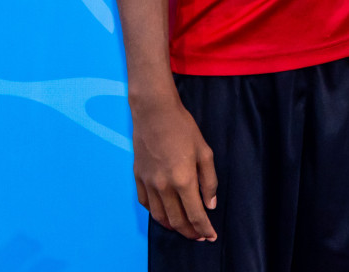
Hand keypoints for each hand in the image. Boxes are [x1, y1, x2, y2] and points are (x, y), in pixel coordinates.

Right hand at [131, 93, 218, 240]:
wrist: (154, 113)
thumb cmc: (183, 128)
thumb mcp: (204, 152)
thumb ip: (209, 181)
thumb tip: (210, 204)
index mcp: (183, 179)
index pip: (195, 214)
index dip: (204, 228)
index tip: (211, 236)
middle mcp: (164, 186)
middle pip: (176, 220)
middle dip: (190, 232)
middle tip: (199, 235)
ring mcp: (148, 183)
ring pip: (159, 216)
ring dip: (172, 227)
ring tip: (184, 228)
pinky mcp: (138, 178)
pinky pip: (146, 204)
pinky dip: (156, 214)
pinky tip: (165, 213)